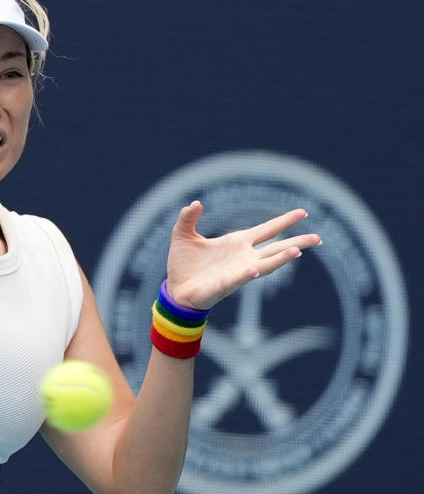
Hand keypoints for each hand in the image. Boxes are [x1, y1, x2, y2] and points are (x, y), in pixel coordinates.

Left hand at [165, 202, 320, 309]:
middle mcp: (243, 257)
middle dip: (297, 242)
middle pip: (276, 248)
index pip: (266, 230)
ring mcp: (237, 271)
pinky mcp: (225, 285)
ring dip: (280, 258)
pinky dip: (247, 273)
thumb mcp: (182, 235)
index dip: (284, 221)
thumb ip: (188, 218)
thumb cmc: (183, 264)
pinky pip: (239, 278)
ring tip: (297, 250)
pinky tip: (255, 268)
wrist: (175, 290)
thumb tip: (196, 203)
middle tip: (319, 238)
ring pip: (265, 265)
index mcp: (237, 242)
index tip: (303, 213)